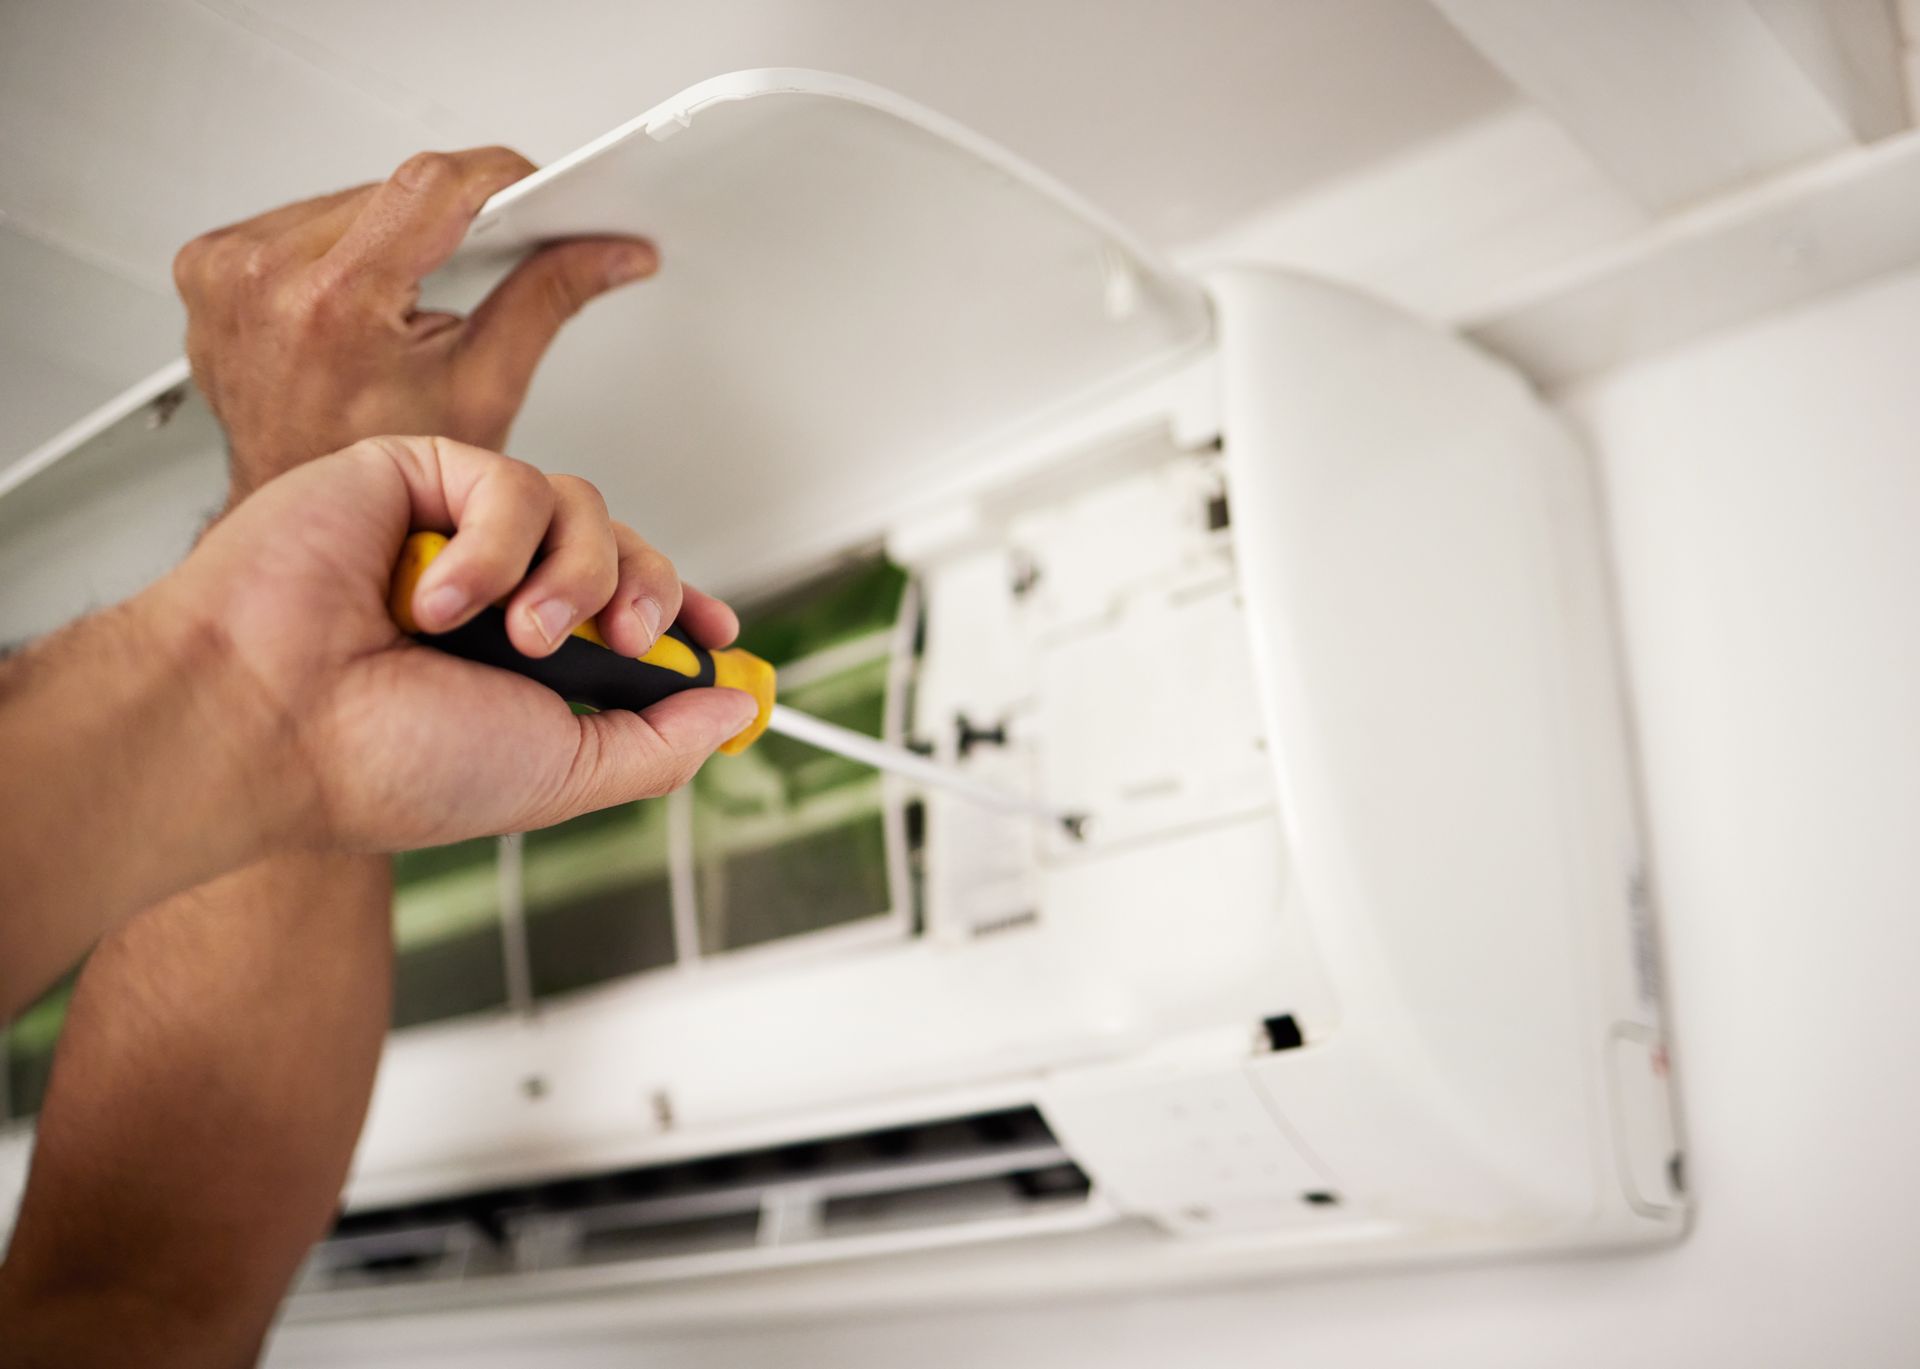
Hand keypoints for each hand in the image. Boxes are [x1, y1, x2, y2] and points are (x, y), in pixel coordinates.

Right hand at [156, 435, 753, 853]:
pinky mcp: (409, 476)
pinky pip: (510, 480)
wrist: (271, 723)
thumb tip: (729, 709)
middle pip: (622, 547)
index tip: (717, 634)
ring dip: (572, 576)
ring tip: (519, 634)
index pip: (626, 611)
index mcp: (523, 665)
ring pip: (580, 506)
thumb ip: (654, 745)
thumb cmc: (381, 761)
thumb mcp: (559, 775)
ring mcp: (452, 533)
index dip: (681, 611)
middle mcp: (495, 594)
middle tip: (623, 639)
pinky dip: (496, 546)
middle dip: (646, 591)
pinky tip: (436, 600)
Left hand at [172, 145, 656, 498]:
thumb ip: (548, 301)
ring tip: (419, 288)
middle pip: (392, 188)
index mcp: (333, 306)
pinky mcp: (209, 265)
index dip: (498, 176)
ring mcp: (226, 268)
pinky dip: (347, 242)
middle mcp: (263, 276)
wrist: (301, 508)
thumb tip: (609, 253)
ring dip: (398, 225)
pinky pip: (301, 217)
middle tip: (492, 257)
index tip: (538, 188)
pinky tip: (365, 291)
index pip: (431, 186)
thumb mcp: (484, 388)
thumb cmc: (383, 477)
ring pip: (349, 197)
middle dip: (453, 213)